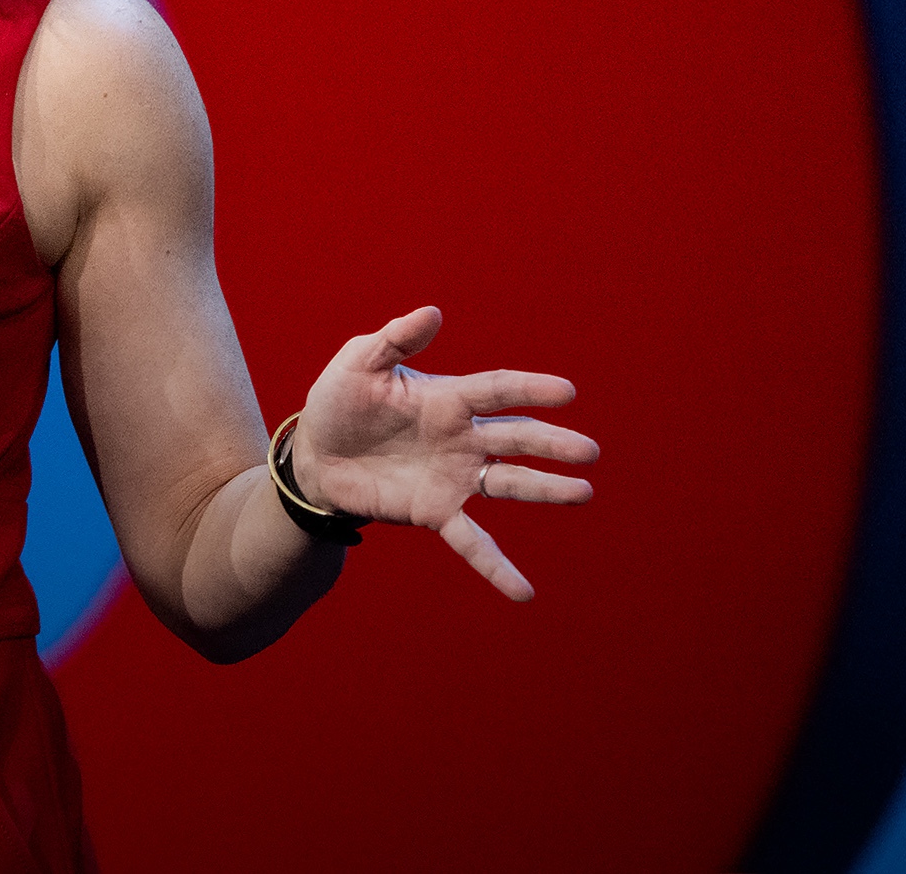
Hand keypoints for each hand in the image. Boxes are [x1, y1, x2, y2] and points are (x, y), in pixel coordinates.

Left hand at [292, 307, 596, 600]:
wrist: (316, 455)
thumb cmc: (340, 401)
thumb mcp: (359, 362)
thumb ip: (395, 339)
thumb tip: (433, 312)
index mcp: (446, 398)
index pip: (497, 390)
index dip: (531, 389)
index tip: (567, 393)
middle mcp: (460, 438)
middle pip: (514, 438)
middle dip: (552, 444)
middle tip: (589, 451)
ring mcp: (453, 478)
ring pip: (507, 483)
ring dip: (545, 489)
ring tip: (583, 493)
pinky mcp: (435, 512)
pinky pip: (472, 542)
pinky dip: (497, 567)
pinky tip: (524, 592)